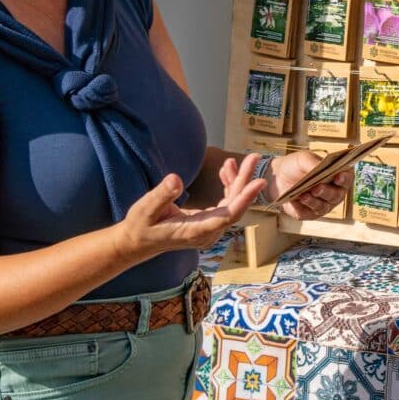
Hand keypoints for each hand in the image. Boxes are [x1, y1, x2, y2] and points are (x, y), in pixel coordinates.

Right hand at [115, 155, 266, 260]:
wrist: (138, 242)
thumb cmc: (141, 225)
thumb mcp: (145, 209)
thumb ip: (161, 195)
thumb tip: (176, 179)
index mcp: (195, 232)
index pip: (227, 215)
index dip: (244, 198)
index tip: (259, 182)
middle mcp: (208, 233)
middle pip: (235, 206)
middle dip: (246, 181)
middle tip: (254, 157)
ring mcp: (211, 229)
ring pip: (233, 204)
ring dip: (238, 181)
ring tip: (242, 159)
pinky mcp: (210, 222)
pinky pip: (226, 204)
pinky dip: (229, 186)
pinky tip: (227, 170)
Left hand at [269, 150, 352, 219]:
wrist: (278, 177)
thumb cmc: (296, 165)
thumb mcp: (304, 158)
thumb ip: (314, 162)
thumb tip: (319, 167)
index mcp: (337, 176)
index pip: (347, 178)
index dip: (345, 178)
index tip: (339, 176)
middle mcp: (334, 193)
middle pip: (336, 196)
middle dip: (326, 192)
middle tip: (317, 188)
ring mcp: (323, 205)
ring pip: (322, 207)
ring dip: (313, 202)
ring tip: (303, 195)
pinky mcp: (308, 214)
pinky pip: (307, 214)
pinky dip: (300, 208)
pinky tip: (294, 201)